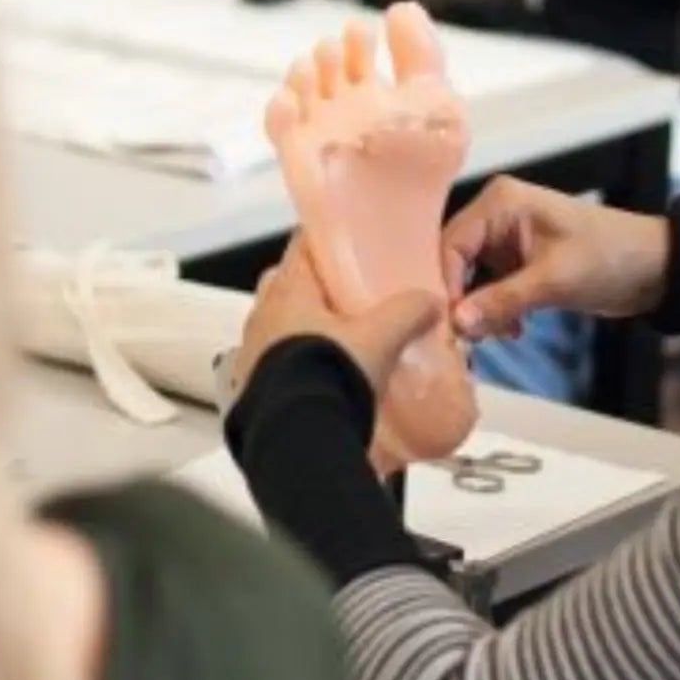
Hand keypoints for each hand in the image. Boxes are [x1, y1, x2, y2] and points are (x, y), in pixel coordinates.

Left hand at [229, 235, 443, 403]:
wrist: (297, 437)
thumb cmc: (329, 375)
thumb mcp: (381, 338)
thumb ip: (407, 312)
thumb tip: (429, 300)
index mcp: (287, 290)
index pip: (301, 245)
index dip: (324, 242)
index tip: (345, 245)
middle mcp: (262, 315)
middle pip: (288, 286)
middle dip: (315, 290)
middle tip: (347, 299)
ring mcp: (250, 352)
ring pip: (279, 326)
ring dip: (303, 331)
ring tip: (338, 344)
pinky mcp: (250, 387)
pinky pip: (273, 364)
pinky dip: (294, 366)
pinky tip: (320, 380)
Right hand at [441, 177, 669, 341]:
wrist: (654, 268)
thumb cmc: (607, 259)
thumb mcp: (553, 281)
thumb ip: (502, 300)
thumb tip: (457, 323)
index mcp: (500, 202)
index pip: (452, 243)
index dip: (447, 284)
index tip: (450, 325)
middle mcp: (497, 215)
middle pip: (457, 261)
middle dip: (463, 301)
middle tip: (473, 339)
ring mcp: (507, 239)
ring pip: (472, 278)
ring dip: (481, 310)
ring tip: (500, 335)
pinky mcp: (519, 261)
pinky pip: (491, 287)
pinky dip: (496, 310)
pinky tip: (514, 330)